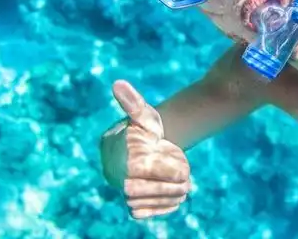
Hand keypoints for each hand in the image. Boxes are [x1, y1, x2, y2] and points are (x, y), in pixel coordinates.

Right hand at [100, 80, 190, 218]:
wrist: (154, 148)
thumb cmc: (149, 129)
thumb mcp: (144, 114)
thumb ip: (132, 102)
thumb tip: (118, 84)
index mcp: (112, 151)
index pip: (135, 166)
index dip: (161, 164)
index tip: (175, 153)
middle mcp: (112, 173)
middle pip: (136, 189)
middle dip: (165, 183)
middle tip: (185, 174)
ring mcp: (122, 191)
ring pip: (140, 203)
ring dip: (167, 195)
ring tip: (184, 184)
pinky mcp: (134, 206)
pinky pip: (143, 212)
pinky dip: (163, 206)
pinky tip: (177, 194)